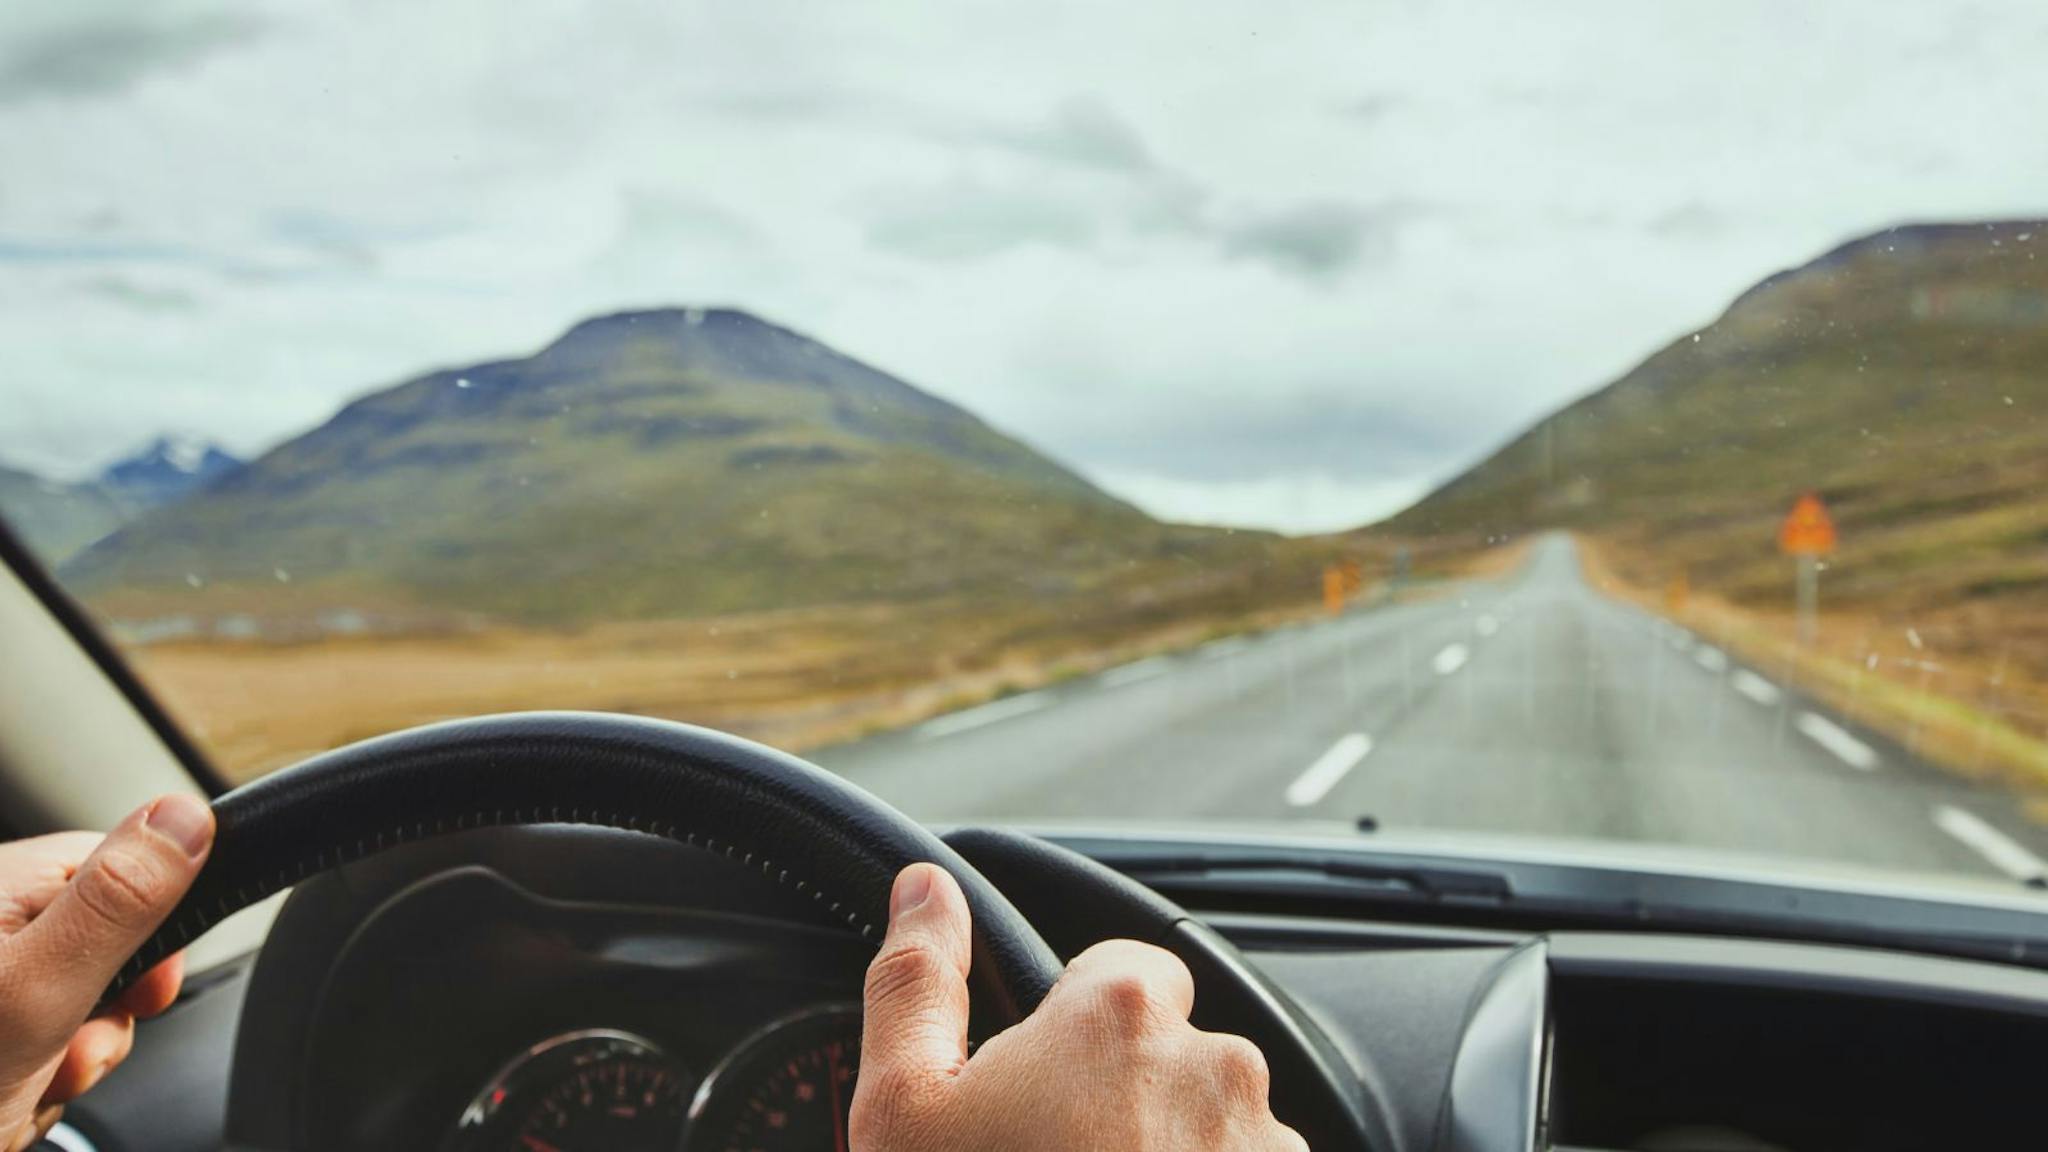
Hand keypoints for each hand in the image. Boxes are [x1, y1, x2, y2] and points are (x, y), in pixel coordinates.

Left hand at [0, 796, 214, 1150]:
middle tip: (66, 1049)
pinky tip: (6, 1096)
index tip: (146, 988)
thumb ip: (116, 902)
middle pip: (105, 941)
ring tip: (24, 1083)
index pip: (122, 865)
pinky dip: (34, 1080)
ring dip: (69, 1056)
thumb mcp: (38, 992)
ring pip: (75, 1003)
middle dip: (104, 1010)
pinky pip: (38, 1043)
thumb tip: (186, 814)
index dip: (153, 931)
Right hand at [851, 864, 1306, 1151]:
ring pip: (1213, 1134)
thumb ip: (918, 984)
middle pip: (1171, 1055)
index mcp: (1121, 1015)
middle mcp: (1218, 1068)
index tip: (1034, 1086)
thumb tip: (926, 892)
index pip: (1120, 968)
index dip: (1069, 1025)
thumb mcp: (905, 1113)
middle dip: (1123, 1102)